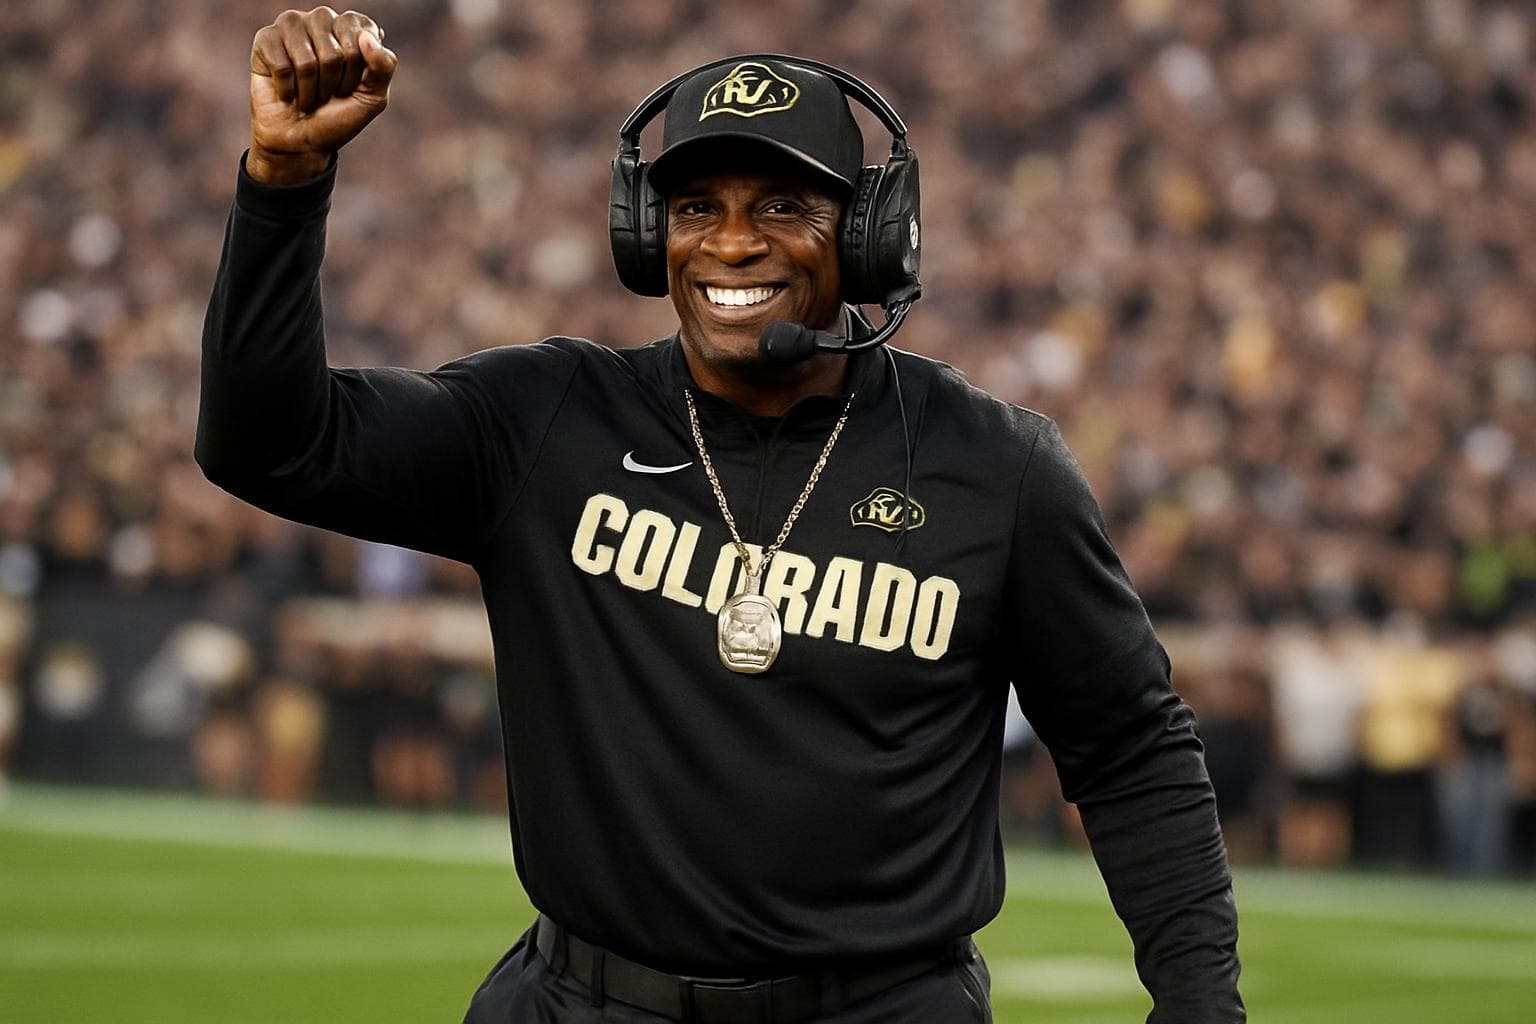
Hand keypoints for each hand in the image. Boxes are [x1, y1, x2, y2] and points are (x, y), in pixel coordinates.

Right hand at [247, 7, 397, 183]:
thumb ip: (384, 66)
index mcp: (351, 27)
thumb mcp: (373, 98)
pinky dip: (288, 89)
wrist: (303, 142)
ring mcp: (292, 26)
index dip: (357, 70)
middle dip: (334, 84)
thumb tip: (367, 36)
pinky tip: (287, 92)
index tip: (352, 85)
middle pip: (334, 52)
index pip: (361, 35)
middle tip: (328, 93)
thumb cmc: (338, 117)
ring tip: (308, 94)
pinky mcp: (265, 40)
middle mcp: (322, 20)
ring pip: (306, 59)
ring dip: (310, 90)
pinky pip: (282, 66)